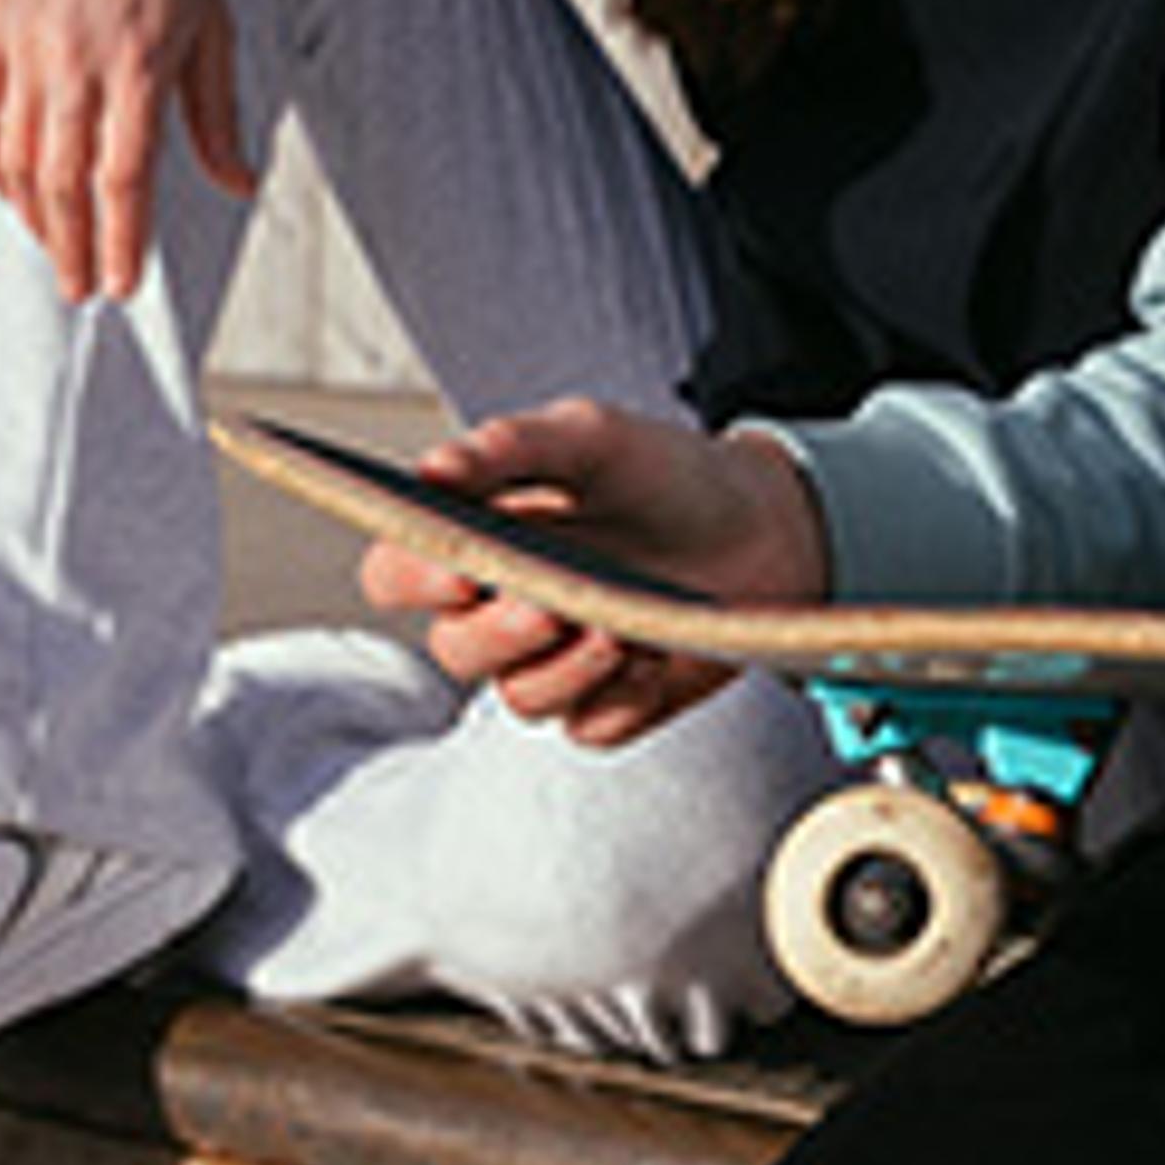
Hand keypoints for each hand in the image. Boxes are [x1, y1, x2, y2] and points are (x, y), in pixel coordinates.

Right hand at [0, 0, 255, 302]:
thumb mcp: (213, 24)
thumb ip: (216, 113)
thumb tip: (238, 184)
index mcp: (138, 60)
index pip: (124, 176)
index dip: (124, 239)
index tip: (125, 285)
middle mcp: (74, 60)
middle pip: (63, 180)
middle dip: (73, 246)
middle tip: (83, 290)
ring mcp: (23, 45)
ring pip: (14, 158)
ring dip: (32, 217)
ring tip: (56, 252)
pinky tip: (9, 192)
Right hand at [365, 398, 832, 748]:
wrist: (767, 520)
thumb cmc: (663, 472)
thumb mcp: (591, 437)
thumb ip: (510, 447)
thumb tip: (429, 472)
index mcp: (478, 540)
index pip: (398, 573)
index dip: (413, 581)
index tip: (457, 571)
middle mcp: (502, 609)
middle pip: (456, 651)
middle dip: (500, 635)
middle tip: (552, 605)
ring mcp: (556, 662)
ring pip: (523, 698)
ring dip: (570, 668)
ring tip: (625, 626)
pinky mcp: (613, 703)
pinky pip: (593, 726)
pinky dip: (623, 696)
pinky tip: (658, 655)